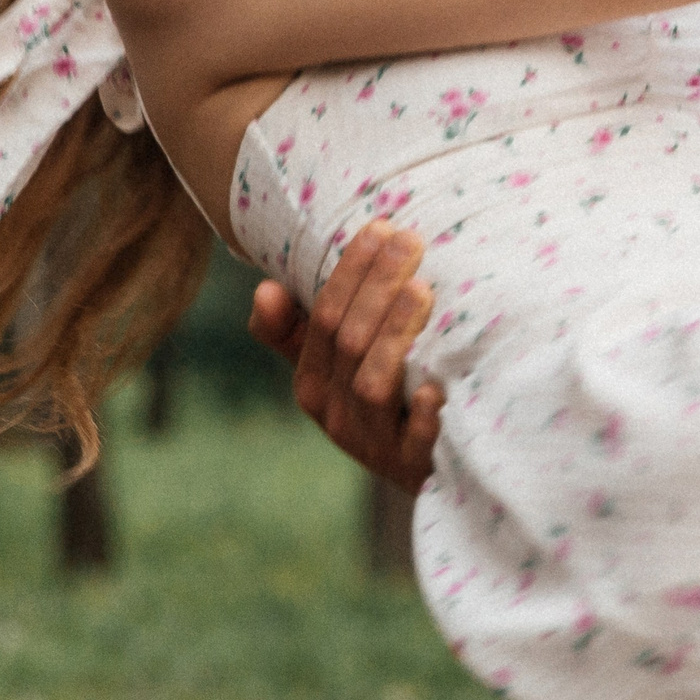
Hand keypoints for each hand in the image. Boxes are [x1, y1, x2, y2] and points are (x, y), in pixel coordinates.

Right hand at [246, 219, 442, 493]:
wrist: (430, 472)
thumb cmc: (384, 403)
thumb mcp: (338, 368)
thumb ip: (302, 328)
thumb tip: (264, 288)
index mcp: (314, 383)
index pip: (323, 318)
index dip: (350, 271)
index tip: (381, 226)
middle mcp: (337, 414)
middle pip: (349, 343)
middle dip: (377, 286)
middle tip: (411, 241)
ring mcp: (374, 444)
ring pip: (372, 386)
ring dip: (395, 335)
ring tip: (422, 290)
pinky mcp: (413, 468)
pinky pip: (413, 445)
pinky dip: (422, 416)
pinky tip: (435, 387)